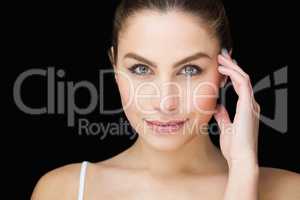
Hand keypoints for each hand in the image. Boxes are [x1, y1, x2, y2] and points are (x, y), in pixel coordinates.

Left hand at [214, 49, 260, 169]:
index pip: (240, 86)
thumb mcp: (226, 128)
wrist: (241, 158)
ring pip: (244, 77)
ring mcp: (250, 104)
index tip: (222, 67)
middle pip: (242, 78)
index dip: (232, 74)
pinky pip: (242, 84)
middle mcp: (250, 105)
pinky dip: (233, 74)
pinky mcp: (248, 105)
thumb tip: (218, 107)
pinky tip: (223, 70)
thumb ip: (223, 116)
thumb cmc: (234, 146)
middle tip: (222, 55)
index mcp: (246, 109)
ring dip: (232, 66)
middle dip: (232, 65)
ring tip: (221, 57)